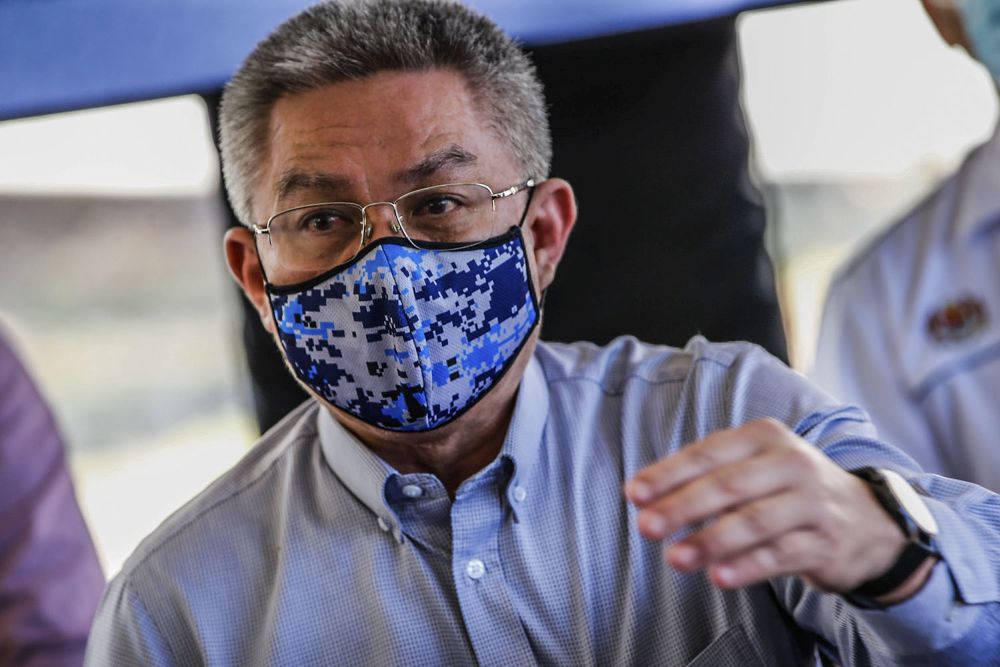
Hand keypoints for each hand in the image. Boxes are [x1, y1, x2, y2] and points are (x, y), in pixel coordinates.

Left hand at [624, 418, 912, 593]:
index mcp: (765, 436)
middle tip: (645, 527)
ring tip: (675, 559)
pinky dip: (747, 567)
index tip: (634, 494)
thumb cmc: (787, 489)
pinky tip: (719, 577)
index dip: (668, 474)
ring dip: (710, 541)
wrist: (868, 521)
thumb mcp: (754, 466)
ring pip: (755, 522)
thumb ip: (705, 475)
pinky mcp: (825, 542)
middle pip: (729, 486)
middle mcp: (792, 463)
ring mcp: (813, 503)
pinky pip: (781, 555)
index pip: (709, 453)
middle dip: (682, 507)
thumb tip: (646, 495)